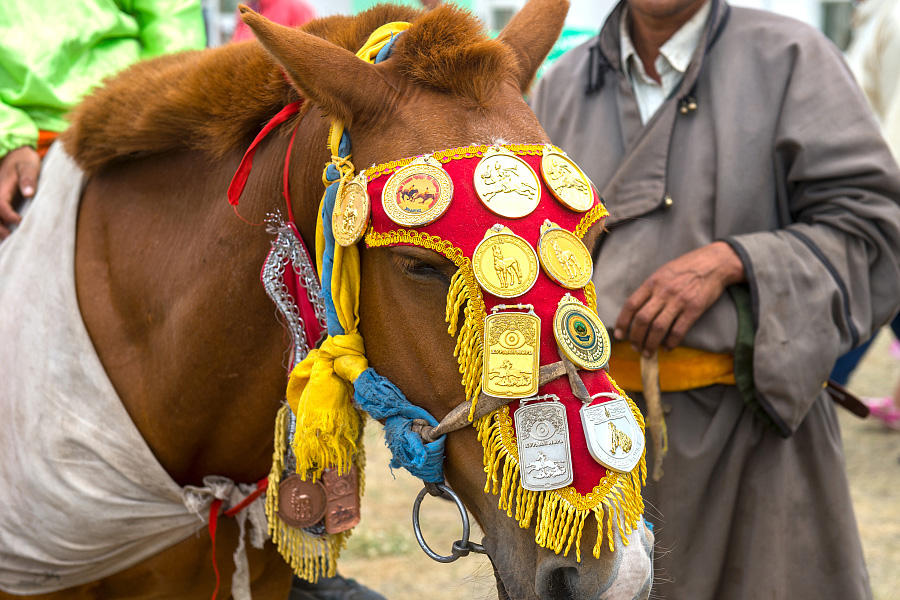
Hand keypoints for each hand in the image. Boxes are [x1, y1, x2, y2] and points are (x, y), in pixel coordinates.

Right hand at [0, 146, 40, 238]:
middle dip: (0, 228)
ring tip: (7, 240)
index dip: (9, 216)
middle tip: (11, 238)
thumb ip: (29, 178)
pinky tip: (5, 234)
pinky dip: (0, 222)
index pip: (0, 205)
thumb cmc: (24, 160)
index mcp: (1, 188)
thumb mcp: (29, 166)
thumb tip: (29, 193)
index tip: (21, 223)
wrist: (15, 153)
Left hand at [613, 241, 744, 355]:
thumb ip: (650, 289)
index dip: (622, 322)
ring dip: (650, 344)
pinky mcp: (694, 309)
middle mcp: (663, 292)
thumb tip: (637, 309)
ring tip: (647, 352)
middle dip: (635, 337)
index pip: (631, 305)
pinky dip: (670, 342)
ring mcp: (679, 301)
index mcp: (652, 282)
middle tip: (634, 347)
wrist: (715, 262)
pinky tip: (667, 347)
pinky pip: (678, 330)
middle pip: (642, 319)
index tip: (619, 335)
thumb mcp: (663, 272)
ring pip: (658, 328)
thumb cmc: (687, 267)